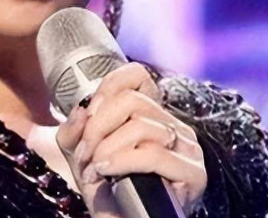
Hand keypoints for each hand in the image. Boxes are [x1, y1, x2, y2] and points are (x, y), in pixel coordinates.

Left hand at [56, 63, 206, 216]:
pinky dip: (122, 161)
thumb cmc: (105, 191)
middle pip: (131, 101)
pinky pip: (153, 154)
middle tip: (85, 153)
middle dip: (98, 127)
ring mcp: (187, 149)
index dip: (107, 89)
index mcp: (153, 116)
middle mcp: (174, 126)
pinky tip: (106, 172)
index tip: (88, 116)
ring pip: (140, 126)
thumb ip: (75, 129)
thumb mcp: (81, 153)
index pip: (137, 76)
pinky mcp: (193, 174)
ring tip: (95, 169)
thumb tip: (83, 110)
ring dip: (106, 148)